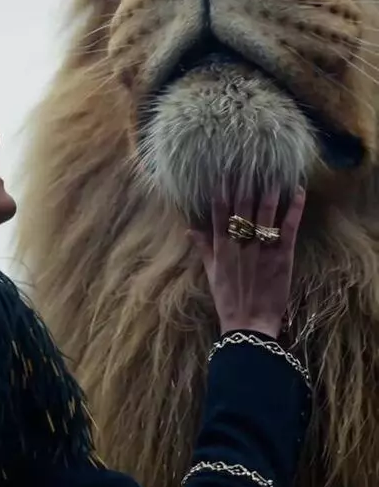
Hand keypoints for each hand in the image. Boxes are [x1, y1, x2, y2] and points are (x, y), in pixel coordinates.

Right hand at [188, 186, 305, 338]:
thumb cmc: (228, 299)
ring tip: (274, 172)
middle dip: (246, 183)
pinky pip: (288, 228)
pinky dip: (294, 209)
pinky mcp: (282, 256)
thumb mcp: (211, 273)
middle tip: (250, 163)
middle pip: (243, 207)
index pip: (220, 212)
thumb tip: (189, 228)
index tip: (224, 172)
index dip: (222, 190)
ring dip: (270, 190)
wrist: (249, 324)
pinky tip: (298, 192)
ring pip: (266, 213)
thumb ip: (203, 248)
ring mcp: (262, 249)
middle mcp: (241, 243)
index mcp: (222, 246)